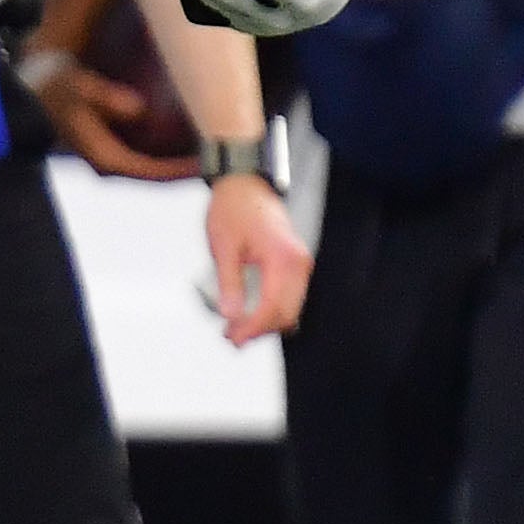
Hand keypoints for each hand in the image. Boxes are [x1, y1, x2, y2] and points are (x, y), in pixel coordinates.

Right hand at [28, 54, 198, 180]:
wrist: (29, 90)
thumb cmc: (54, 85)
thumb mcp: (79, 85)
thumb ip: (108, 97)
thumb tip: (139, 109)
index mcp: (103, 156)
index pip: (150, 171)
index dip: (180, 170)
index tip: (206, 163)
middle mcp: (106, 164)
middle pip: (156, 175)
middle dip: (185, 170)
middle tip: (218, 160)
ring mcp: (107, 159)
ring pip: (151, 169)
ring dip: (177, 165)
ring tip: (207, 153)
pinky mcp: (108, 150)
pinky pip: (145, 159)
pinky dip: (165, 155)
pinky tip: (183, 144)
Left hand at [203, 175, 310, 343]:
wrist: (245, 185)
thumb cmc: (234, 209)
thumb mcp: (224, 247)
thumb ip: (229, 283)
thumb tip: (231, 315)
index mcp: (283, 258)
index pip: (273, 307)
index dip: (253, 328)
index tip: (233, 337)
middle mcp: (298, 263)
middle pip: (285, 314)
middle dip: (258, 330)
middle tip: (231, 337)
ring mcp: (300, 265)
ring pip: (289, 309)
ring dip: (264, 323)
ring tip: (235, 328)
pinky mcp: (295, 265)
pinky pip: (288, 297)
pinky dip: (270, 310)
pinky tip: (249, 313)